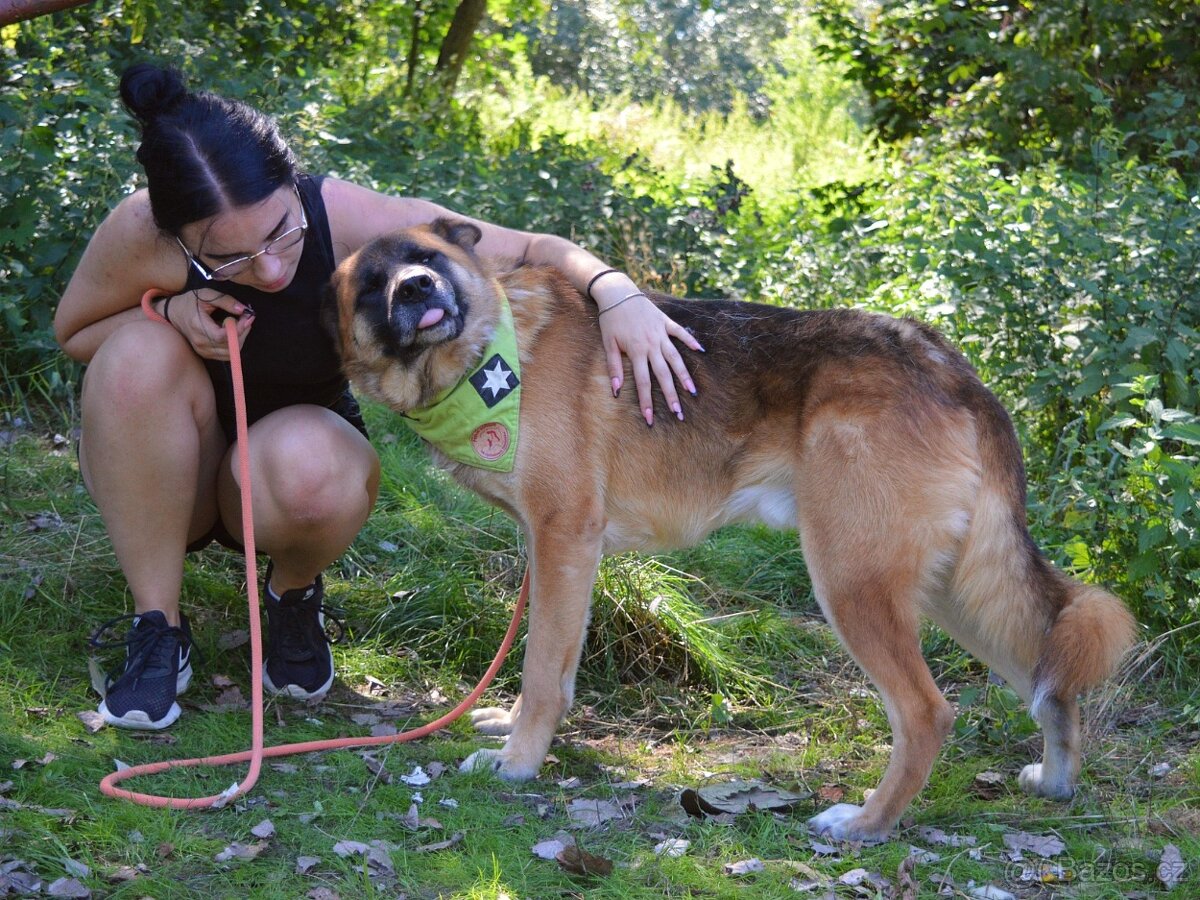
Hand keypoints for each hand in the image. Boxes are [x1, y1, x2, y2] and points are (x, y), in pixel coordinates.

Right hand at [166, 288, 254, 360]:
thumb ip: (226, 301)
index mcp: (198, 326)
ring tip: (239, 324)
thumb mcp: (206, 294)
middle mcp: (200, 342)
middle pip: (230, 346)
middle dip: (243, 332)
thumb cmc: (190, 302)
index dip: (239, 328)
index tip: (247, 317)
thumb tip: (243, 310)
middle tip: (246, 318)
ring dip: (240, 338)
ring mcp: (203, 351)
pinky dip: (234, 344)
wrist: (174, 313)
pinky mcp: (206, 354)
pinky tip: (233, 332)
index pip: (222, 336)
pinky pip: (227, 355)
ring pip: (231, 353)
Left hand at [596, 287, 701, 425]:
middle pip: (663, 375)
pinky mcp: (666, 321)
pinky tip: (701, 351)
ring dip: (684, 375)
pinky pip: (681, 333)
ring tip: (692, 391)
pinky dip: (691, 341)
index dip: (647, 401)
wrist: (618, 292)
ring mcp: (661, 333)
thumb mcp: (608, 343)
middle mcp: (652, 344)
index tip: (650, 418)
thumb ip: (614, 366)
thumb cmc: (610, 319)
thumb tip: (616, 390)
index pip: (643, 382)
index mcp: (636, 351)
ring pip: (675, 358)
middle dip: (671, 396)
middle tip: (678, 414)